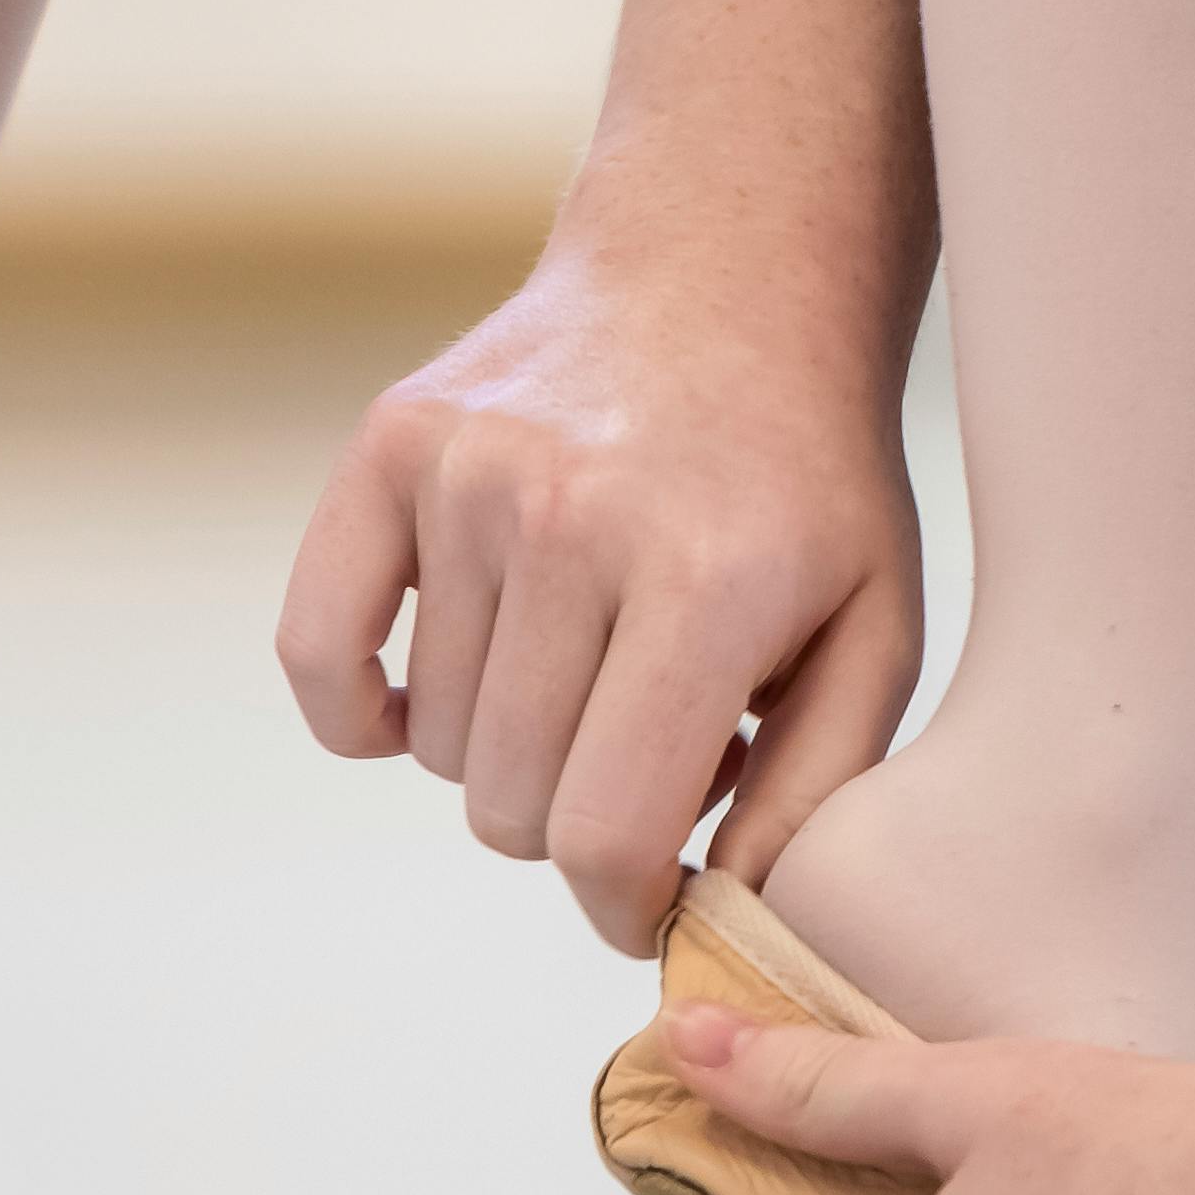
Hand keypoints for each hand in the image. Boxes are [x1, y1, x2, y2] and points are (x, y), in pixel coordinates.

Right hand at [278, 230, 926, 955]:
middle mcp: (573, 521)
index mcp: (706, 583)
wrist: (727, 280)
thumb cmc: (807, 488)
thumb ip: (818, 792)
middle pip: (508, 802)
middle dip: (571, 823)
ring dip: (499, 746)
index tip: (649, 902)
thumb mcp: (876, 632)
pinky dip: (358, 711)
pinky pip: (318, 651)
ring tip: (582, 674)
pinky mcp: (391, 444)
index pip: (604, 832)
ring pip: (432, 742)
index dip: (622, 907)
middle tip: (637, 754)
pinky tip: (425, 700)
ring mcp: (469, 475)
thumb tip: (717, 914)